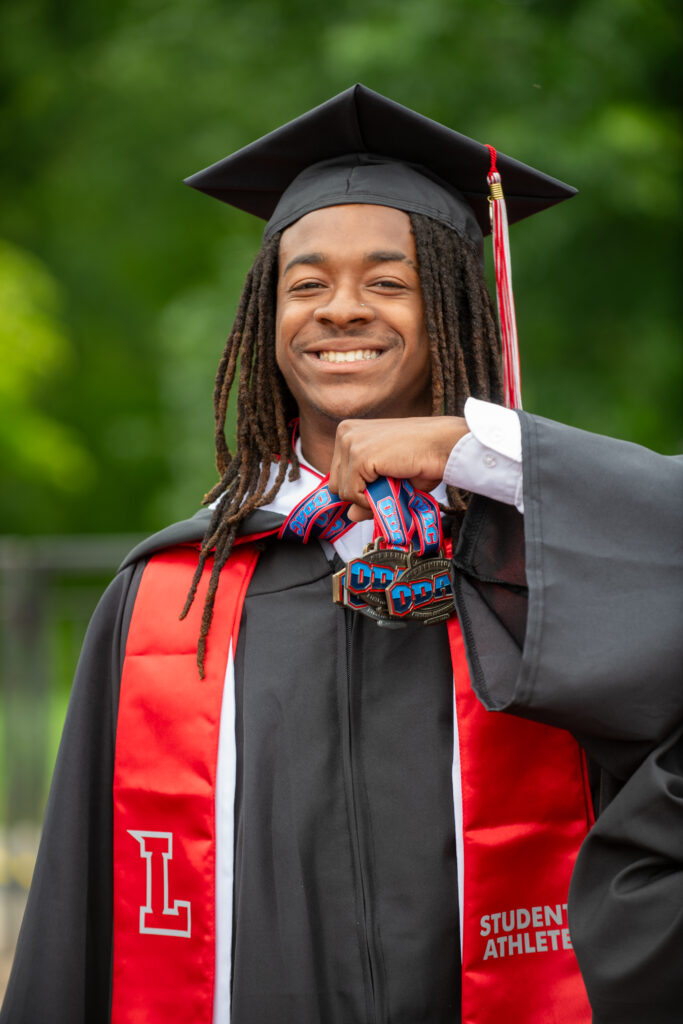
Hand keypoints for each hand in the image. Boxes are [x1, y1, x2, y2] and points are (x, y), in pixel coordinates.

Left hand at [328, 416, 467, 520]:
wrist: (444, 445)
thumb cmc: (423, 456)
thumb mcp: (386, 478)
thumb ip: (365, 494)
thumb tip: (349, 516)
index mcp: (349, 432)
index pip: (336, 474)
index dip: (357, 488)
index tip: (379, 484)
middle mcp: (345, 433)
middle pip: (335, 484)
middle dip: (360, 493)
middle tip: (387, 484)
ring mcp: (350, 443)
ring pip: (342, 491)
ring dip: (368, 497)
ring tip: (392, 482)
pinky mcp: (358, 456)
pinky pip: (352, 494)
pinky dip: (371, 500)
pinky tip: (390, 484)